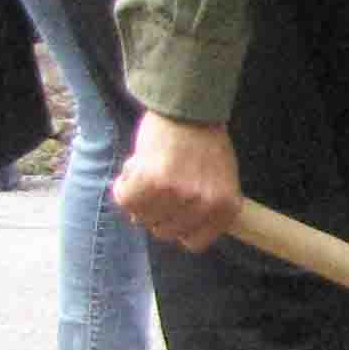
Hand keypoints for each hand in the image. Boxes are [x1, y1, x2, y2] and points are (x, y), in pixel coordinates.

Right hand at [113, 113, 240, 249]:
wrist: (190, 106)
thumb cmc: (204, 141)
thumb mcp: (219, 180)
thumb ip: (202, 208)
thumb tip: (175, 234)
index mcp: (225, 207)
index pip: (194, 243)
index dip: (178, 227)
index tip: (173, 211)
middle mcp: (204, 204)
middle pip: (165, 232)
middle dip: (158, 212)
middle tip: (159, 184)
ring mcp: (178, 194)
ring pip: (143, 218)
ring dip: (140, 198)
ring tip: (149, 171)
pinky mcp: (152, 181)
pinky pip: (126, 200)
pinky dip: (124, 187)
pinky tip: (134, 169)